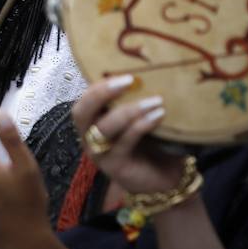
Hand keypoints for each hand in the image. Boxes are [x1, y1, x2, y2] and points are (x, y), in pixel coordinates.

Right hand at [71, 76, 185, 195]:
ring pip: (105, 127)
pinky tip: (159, 115)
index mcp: (92, 121)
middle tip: (129, 80)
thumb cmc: (152, 143)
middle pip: (81, 112)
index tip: (124, 73)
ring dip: (130, 110)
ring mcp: (99, 154)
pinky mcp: (114, 167)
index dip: (97, 85)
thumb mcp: (140, 118)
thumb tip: (149, 68)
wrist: (166, 179)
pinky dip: (141, 125)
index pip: (84, 99)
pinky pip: (125, 141)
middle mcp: (89, 137)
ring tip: (155, 100)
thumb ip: (135, 99)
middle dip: (101, 93)